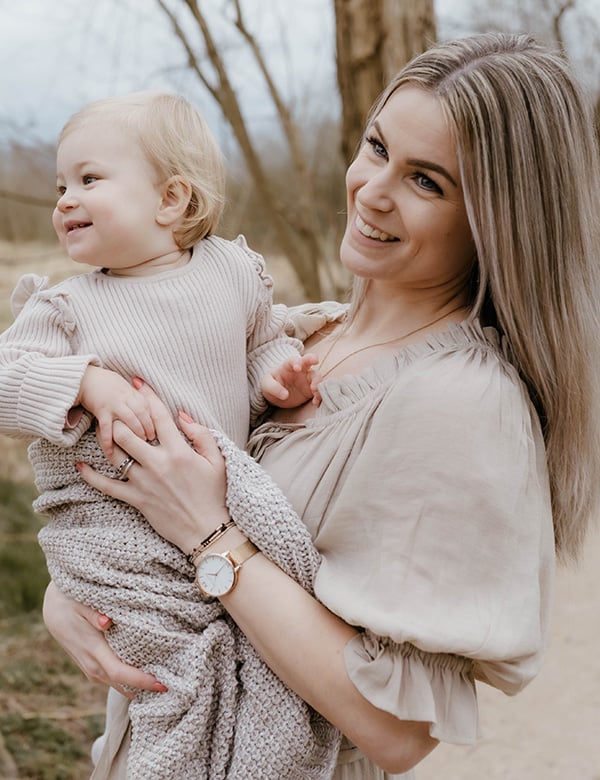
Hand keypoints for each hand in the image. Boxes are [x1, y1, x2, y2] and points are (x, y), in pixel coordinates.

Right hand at [42, 581, 166, 697]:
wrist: (52, 608)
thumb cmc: (70, 600)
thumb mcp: (79, 601)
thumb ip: (92, 612)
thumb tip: (106, 622)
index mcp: (92, 648)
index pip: (119, 672)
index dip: (141, 680)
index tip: (163, 683)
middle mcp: (91, 664)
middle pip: (121, 684)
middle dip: (146, 688)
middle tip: (175, 686)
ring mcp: (90, 668)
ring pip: (117, 685)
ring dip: (138, 687)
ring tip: (166, 683)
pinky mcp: (91, 666)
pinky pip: (113, 679)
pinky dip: (129, 681)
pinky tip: (147, 676)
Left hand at [76, 380, 228, 553]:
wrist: (208, 530)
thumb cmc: (215, 494)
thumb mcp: (217, 460)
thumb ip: (201, 434)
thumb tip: (181, 415)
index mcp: (180, 451)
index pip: (158, 416)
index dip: (147, 396)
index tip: (137, 383)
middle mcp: (159, 464)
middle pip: (128, 432)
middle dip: (121, 417)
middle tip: (116, 408)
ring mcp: (145, 482)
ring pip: (116, 455)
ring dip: (108, 440)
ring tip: (104, 429)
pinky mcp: (136, 499)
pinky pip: (108, 486)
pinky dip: (92, 476)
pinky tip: (81, 466)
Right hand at [78, 366, 155, 455]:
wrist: (85, 377)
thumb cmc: (106, 382)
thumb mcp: (124, 386)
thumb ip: (135, 397)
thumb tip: (148, 408)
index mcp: (132, 392)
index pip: (148, 406)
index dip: (154, 418)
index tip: (159, 429)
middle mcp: (125, 397)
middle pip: (142, 412)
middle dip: (148, 426)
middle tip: (152, 439)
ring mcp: (113, 404)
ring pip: (129, 419)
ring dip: (136, 432)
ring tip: (140, 443)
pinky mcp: (101, 411)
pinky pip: (107, 428)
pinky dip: (109, 441)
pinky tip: (111, 452)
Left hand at [261, 353, 318, 407]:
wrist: (275, 395)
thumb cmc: (271, 384)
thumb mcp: (267, 385)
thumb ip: (274, 388)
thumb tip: (284, 395)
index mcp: (288, 365)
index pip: (293, 360)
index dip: (297, 362)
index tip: (298, 368)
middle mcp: (301, 370)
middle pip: (309, 361)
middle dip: (313, 359)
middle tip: (316, 361)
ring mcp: (307, 380)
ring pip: (317, 377)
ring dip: (318, 383)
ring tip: (315, 391)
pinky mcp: (311, 390)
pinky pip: (318, 391)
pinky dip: (319, 396)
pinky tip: (315, 402)